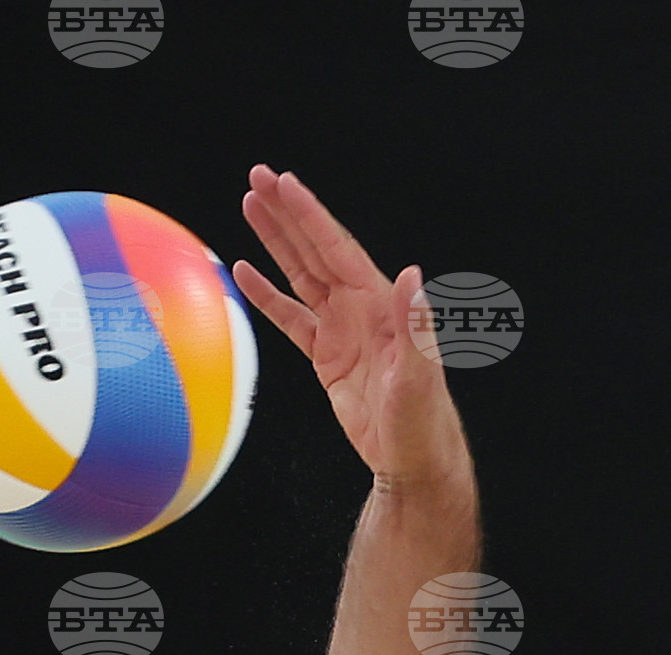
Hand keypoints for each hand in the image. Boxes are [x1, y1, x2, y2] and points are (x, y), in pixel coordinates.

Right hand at [233, 165, 469, 488]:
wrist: (413, 460)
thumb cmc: (423, 421)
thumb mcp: (420, 375)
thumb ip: (415, 326)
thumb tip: (413, 278)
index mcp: (379, 304)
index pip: (336, 248)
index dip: (309, 215)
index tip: (284, 184)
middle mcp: (359, 308)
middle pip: (314, 249)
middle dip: (286, 213)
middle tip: (258, 177)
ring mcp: (342, 330)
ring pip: (301, 273)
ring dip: (276, 241)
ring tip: (251, 205)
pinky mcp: (327, 357)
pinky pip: (292, 318)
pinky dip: (268, 296)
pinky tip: (247, 272)